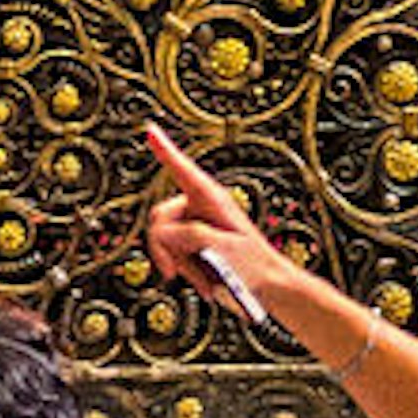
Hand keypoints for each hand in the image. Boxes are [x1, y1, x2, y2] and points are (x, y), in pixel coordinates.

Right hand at [143, 120, 280, 311]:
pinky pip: (171, 254)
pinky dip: (183, 270)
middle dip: (165, 247)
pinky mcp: (195, 246)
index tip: (150, 130)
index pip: (182, 169)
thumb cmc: (256, 266)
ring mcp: (197, 228)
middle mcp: (201, 209)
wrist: (268, 287)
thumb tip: (165, 233)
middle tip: (178, 269)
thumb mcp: (224, 247)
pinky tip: (203, 280)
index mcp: (212, 198)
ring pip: (163, 240)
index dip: (164, 149)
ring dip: (179, 264)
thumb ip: (192, 235)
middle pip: (160, 217)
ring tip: (205, 276)